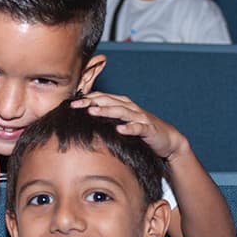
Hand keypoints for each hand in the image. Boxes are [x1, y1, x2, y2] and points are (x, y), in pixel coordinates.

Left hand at [71, 92, 187, 159]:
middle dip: (91, 102)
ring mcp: (139, 117)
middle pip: (108, 102)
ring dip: (106, 111)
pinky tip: (119, 129)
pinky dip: (128, 128)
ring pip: (121, 111)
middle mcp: (129, 107)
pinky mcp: (148, 129)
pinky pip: (138, 128)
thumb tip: (83, 121)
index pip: (101, 98)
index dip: (85, 99)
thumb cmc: (140, 130)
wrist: (166, 139)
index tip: (69, 103)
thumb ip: (106, 119)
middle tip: (75, 105)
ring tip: (93, 112)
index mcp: (121, 104)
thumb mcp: (121, 123)